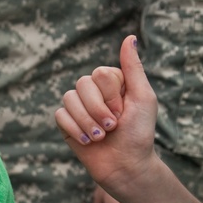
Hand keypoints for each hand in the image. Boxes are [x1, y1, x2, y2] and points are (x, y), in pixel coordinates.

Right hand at [55, 35, 159, 198]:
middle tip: (112, 127)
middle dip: (98, 109)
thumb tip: (129, 37)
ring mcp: (78, 107)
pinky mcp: (66, 124)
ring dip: (86, 121)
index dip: (110, 95)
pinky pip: (59, 116)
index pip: (99, 73)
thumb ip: (133, 68)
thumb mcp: (142, 97)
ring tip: (100, 137)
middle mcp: (94, 92)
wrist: (125, 166)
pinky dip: (74, 129)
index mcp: (113, 82)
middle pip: (81, 85)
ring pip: (68, 99)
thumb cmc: (139, 133)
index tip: (123, 112)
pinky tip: (86, 142)